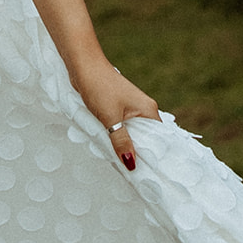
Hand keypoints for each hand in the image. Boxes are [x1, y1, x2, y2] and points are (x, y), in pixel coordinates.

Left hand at [71, 55, 158, 172]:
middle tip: (137, 178)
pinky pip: (124, 128)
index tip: (152, 177)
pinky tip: (114, 150)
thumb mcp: (110, 118)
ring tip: (126, 168)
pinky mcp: (119, 108)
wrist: (83, 64)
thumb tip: (132, 165)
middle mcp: (144, 109)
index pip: (159, 140)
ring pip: (133, 134)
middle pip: (147, 139)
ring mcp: (131, 108)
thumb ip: (121, 141)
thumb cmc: (98, 87)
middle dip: (140, 155)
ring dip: (128, 146)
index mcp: (148, 110)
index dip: (155, 158)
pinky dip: (119, 138)